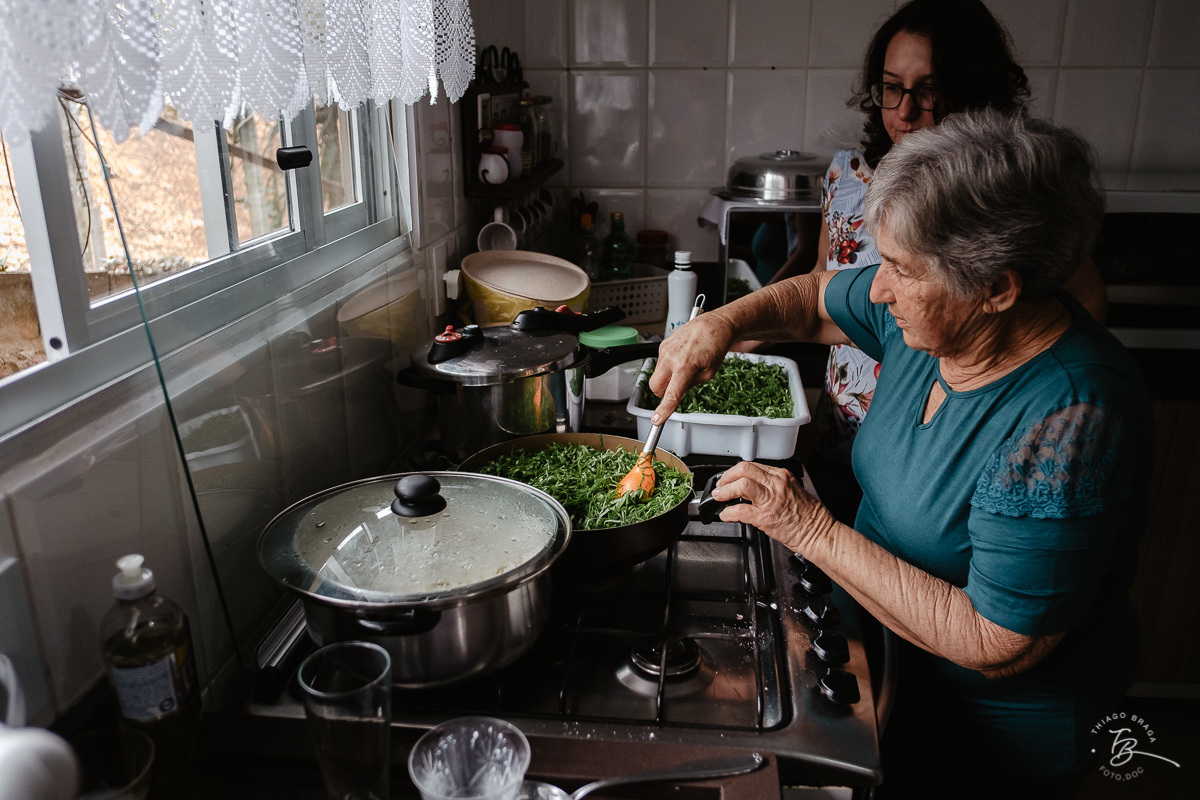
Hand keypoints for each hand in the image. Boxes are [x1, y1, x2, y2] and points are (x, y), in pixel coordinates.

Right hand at [648, 314, 734, 423]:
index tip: (657, 420)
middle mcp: (671, 357)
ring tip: (685, 367)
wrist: (714, 325)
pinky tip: (682, 359)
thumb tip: (678, 392)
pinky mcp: (663, 345)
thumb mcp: (709, 374)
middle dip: (663, 392)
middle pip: (655, 387)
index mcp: (685, 367)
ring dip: (667, 378)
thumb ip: (691, 385)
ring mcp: (665, 350)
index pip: (670, 395)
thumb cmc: (716, 346)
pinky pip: (660, 363)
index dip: (663, 410)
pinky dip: (668, 367)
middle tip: (677, 388)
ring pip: (657, 375)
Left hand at [711, 461, 836, 554]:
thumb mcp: (792, 489)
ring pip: (741, 485)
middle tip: (720, 486)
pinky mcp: (765, 517)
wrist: (818, 532)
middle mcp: (776, 484)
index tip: (729, 478)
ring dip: (725, 490)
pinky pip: (740, 511)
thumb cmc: (808, 515)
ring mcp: (770, 500)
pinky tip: (725, 515)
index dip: (735, 472)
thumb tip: (751, 486)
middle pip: (744, 470)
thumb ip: (772, 485)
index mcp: (782, 476)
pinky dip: (728, 513)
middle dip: (727, 477)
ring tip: (720, 497)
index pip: (752, 466)